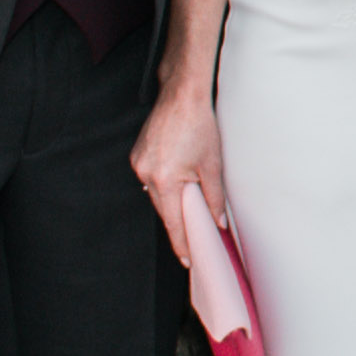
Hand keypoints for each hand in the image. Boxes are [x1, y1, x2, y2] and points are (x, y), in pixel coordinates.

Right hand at [129, 82, 226, 246]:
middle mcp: (146, 174)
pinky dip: (164, 186)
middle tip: (193, 240)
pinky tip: (177, 185)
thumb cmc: (200, 126)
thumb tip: (217, 221)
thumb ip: (214, 197)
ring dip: (171, 203)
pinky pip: (151, 180)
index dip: (182, 243)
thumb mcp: (213, 165)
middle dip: (178, 224)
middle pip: (164, 210)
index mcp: (165, 180)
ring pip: (157, 195)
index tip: (188, 260)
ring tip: (189, 210)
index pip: (174, 222)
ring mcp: (139, 163)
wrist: (182, 95)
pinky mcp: (138, 154)